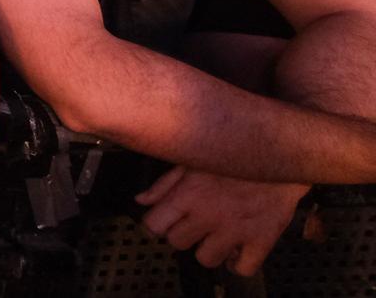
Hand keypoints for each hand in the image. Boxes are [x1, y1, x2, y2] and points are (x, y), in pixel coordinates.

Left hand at [137, 166, 305, 275]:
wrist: (280, 153)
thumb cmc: (232, 154)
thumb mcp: (192, 160)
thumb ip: (164, 183)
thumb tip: (141, 200)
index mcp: (187, 194)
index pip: (154, 226)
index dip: (156, 225)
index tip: (164, 222)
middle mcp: (208, 215)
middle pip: (177, 243)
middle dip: (182, 235)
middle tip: (192, 226)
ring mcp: (235, 230)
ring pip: (206, 260)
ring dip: (208, 251)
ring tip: (214, 237)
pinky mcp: (261, 240)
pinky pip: (242, 269)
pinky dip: (237, 264)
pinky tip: (236, 251)